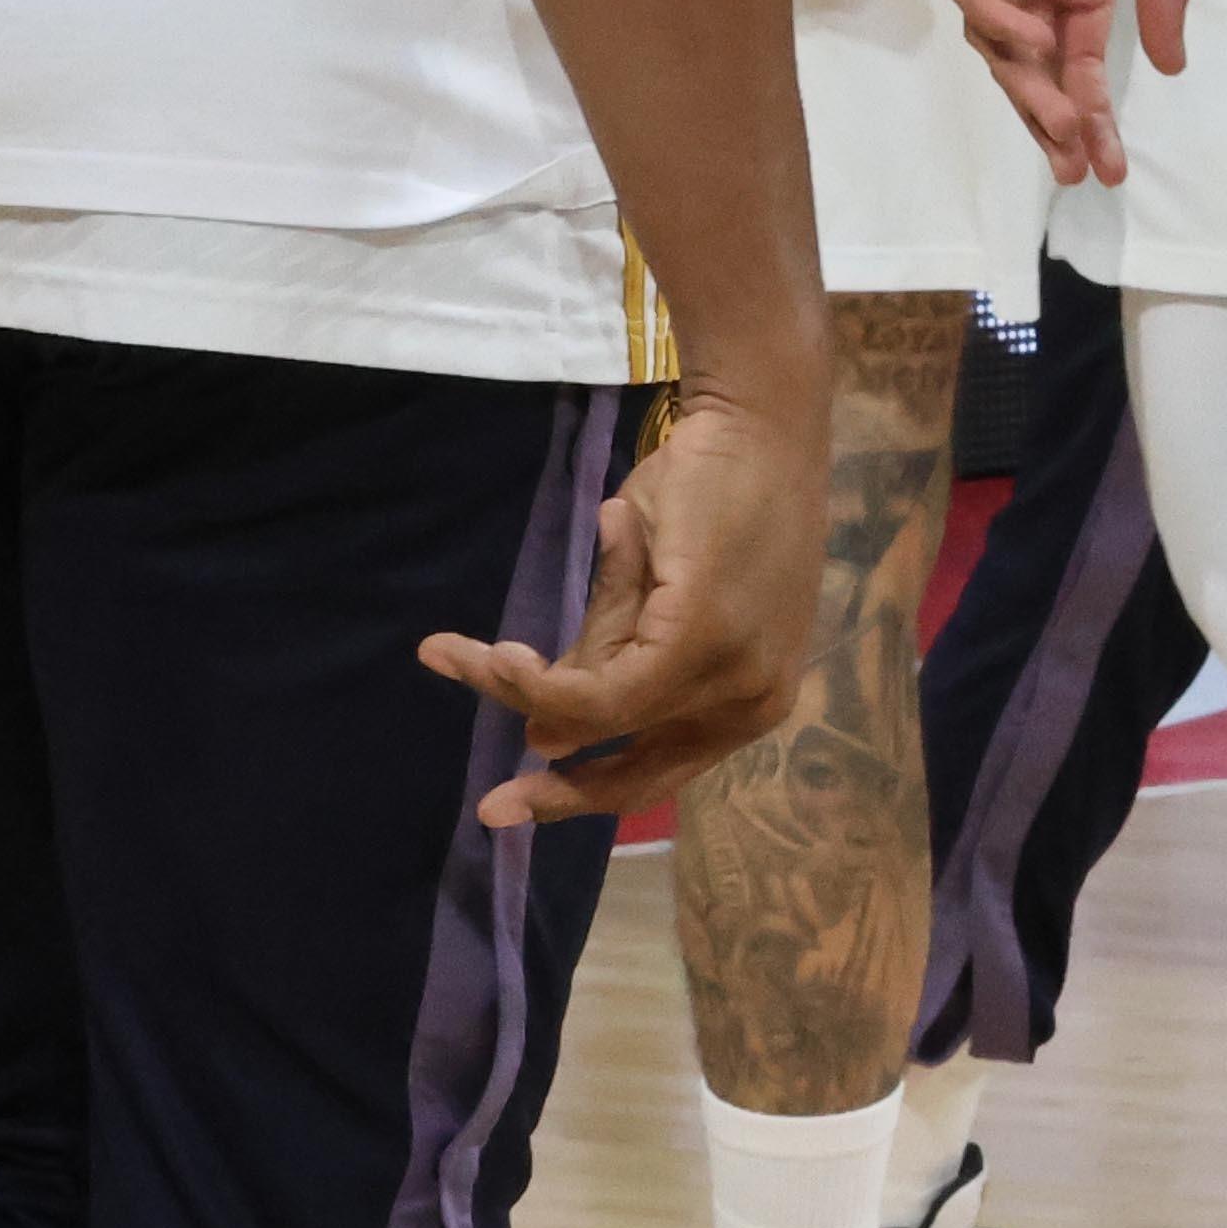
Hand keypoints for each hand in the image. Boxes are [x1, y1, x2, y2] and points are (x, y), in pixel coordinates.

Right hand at [422, 376, 822, 825]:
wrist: (756, 422)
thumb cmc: (717, 495)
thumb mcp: (657, 597)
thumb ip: (613, 661)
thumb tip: (550, 736)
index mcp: (756, 699)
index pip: (658, 768)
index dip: (581, 788)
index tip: (514, 788)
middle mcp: (755, 701)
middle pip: (637, 771)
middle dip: (557, 791)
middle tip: (489, 805)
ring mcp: (735, 674)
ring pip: (601, 715)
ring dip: (527, 689)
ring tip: (471, 655)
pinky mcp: (703, 639)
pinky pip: (598, 687)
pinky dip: (534, 677)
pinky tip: (491, 655)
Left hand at [940, 0, 1198, 190]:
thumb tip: (1171, 62)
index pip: (1083, 58)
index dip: (1093, 115)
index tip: (1112, 169)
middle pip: (1034, 62)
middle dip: (1054, 119)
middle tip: (1078, 166)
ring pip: (992, 32)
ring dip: (1023, 81)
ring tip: (1060, 117)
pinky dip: (990, 10)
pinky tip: (1028, 33)